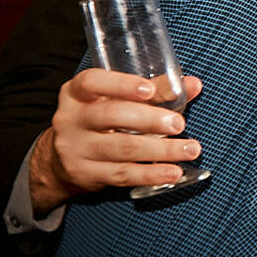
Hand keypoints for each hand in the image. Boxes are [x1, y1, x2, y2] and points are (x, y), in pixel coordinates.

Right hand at [28, 69, 205, 215]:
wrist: (64, 159)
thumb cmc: (100, 120)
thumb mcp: (116, 99)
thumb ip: (155, 90)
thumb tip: (193, 84)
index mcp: (77, 93)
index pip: (92, 82)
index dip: (121, 84)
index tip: (148, 90)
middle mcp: (71, 118)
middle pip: (111, 116)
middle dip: (149, 119)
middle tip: (179, 124)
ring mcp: (75, 148)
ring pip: (122, 148)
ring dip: (160, 150)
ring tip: (189, 149)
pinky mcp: (84, 174)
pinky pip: (122, 175)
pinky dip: (151, 174)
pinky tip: (173, 171)